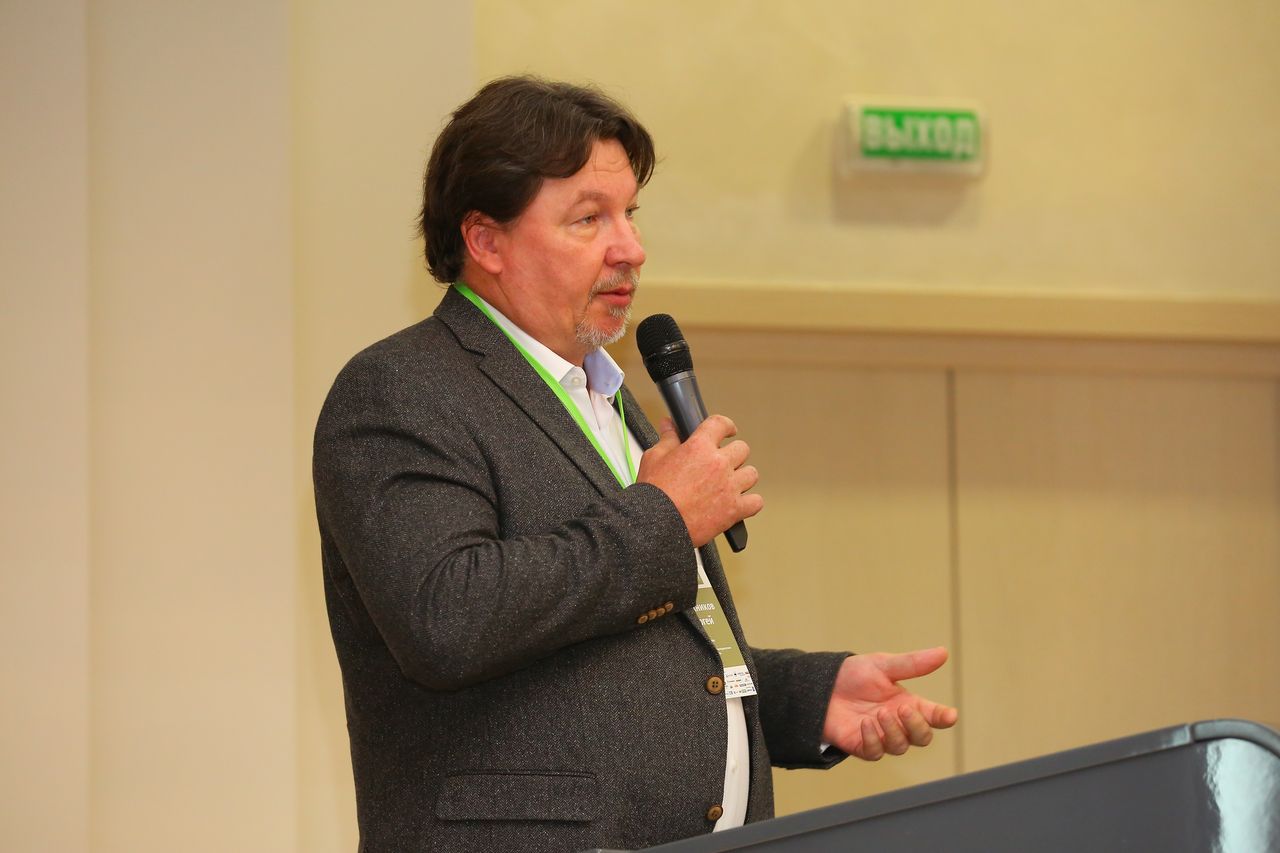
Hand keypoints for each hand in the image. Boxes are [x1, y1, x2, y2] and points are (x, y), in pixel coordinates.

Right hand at [635, 415, 762, 546]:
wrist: (657, 525)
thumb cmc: (655, 494)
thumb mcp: (654, 458)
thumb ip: (667, 439)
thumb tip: (668, 425)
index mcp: (700, 447)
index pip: (721, 424)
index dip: (726, 426)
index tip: (728, 431)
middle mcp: (719, 464)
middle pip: (742, 449)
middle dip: (733, 454)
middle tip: (722, 463)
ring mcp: (729, 486)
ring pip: (751, 474)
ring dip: (742, 477)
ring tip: (730, 484)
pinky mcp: (735, 509)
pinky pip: (756, 502)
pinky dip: (750, 503)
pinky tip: (740, 503)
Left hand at [822, 647, 957, 760]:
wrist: (819, 685)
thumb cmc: (853, 675)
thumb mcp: (882, 665)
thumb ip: (912, 663)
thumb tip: (943, 652)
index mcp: (908, 703)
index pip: (933, 715)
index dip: (944, 717)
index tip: (950, 715)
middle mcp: (898, 723)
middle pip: (922, 737)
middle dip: (917, 725)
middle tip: (902, 708)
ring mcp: (881, 736)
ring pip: (901, 746)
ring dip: (894, 731)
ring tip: (880, 713)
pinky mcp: (862, 746)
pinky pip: (875, 752)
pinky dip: (873, 739)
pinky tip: (865, 724)